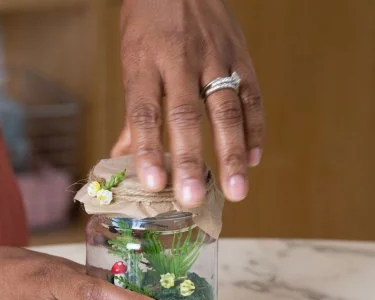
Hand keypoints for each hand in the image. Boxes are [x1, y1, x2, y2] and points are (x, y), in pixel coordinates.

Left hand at [113, 0, 264, 206]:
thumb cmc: (150, 25)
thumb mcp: (133, 61)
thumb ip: (134, 114)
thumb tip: (120, 159)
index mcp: (145, 63)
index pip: (144, 112)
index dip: (148, 149)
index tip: (154, 183)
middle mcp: (179, 60)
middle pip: (185, 115)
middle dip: (190, 160)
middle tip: (192, 198)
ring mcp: (215, 57)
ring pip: (225, 108)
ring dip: (232, 153)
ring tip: (236, 191)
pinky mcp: (241, 54)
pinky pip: (252, 94)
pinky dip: (255, 129)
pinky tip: (254, 159)